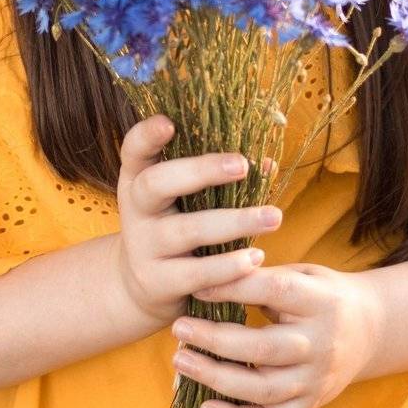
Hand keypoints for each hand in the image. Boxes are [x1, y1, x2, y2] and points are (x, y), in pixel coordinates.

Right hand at [113, 114, 282, 330]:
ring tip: (274, 217)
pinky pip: (196, 273)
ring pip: (187, 230)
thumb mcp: (184, 199)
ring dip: (234, 222)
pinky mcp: (158, 281)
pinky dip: (227, 266)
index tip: (169, 122)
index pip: (133, 149)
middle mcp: (136, 209)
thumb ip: (219, 177)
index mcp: (138, 178)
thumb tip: (267, 162)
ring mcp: (143, 246)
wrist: (143, 286)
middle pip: (156, 183)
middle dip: (201, 171)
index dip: (147, 135)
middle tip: (242, 165)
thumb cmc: (175, 226)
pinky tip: (255, 258)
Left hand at [169, 261, 378, 407]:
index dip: (232, 288)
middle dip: (215, 340)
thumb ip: (265, 277)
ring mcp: (315, 380)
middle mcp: (320, 344)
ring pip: (263, 389)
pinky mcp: (309, 405)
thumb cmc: (323, 295)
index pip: (273, 291)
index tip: (196, 286)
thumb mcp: (305, 274)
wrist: (371, 330)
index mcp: (320, 302)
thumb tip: (213, 272)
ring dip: (216, 379)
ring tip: (181, 361)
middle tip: (178, 329)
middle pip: (264, 348)